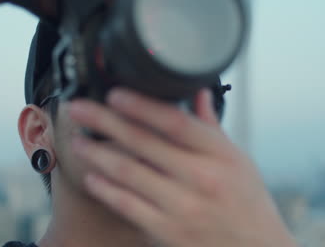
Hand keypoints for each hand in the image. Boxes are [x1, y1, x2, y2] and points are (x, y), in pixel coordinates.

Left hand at [69, 88, 296, 246]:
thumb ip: (212, 127)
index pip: (175, 122)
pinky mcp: (167, 231)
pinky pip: (128, 205)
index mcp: (221, 155)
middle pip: (144, 143)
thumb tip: (198, 93)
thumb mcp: (238, 160)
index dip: (141, 106)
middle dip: (104, 122)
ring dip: (97, 153)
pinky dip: (106, 189)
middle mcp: (201, 179)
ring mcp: (182, 207)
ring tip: (78, 140)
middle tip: (78, 108)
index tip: (114, 94)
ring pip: (129, 173)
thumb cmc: (247, 201)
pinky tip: (92, 175)